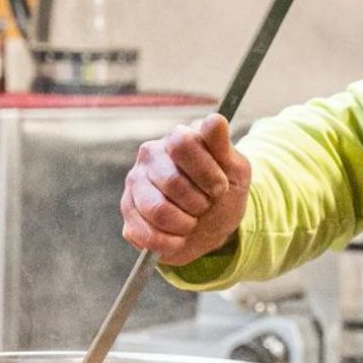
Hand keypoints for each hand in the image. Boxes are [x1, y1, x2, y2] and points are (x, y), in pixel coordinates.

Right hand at [119, 114, 250, 265]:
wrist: (214, 223)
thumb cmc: (223, 191)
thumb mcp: (234, 169)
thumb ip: (223, 146)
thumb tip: (214, 120)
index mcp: (176, 139)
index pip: (182, 145)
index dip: (206, 172)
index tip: (220, 187)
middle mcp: (149, 157)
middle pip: (171, 181)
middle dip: (198, 203)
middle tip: (205, 205)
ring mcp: (134, 184)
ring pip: (157, 210)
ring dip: (185, 224)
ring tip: (192, 222)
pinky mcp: (128, 213)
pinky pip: (145, 234)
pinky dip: (170, 243)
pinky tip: (179, 237)